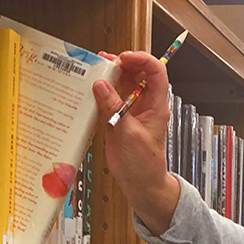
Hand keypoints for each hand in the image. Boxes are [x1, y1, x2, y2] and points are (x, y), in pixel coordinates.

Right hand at [92, 51, 179, 235]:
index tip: (123, 58)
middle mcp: (144, 103)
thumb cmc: (143, 163)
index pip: (156, 72)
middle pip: (136, 73)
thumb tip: (100, 85)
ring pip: (121, 84)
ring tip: (91, 69)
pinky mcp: (117, 118)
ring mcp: (130, 109)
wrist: (140, 184)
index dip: (141, 59)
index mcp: (156, 105)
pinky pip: (108, 99)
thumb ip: (115, 109)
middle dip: (121, 63)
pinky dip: (98, 92)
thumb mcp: (129, 135)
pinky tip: (86, 88)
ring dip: (108, 75)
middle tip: (102, 61)